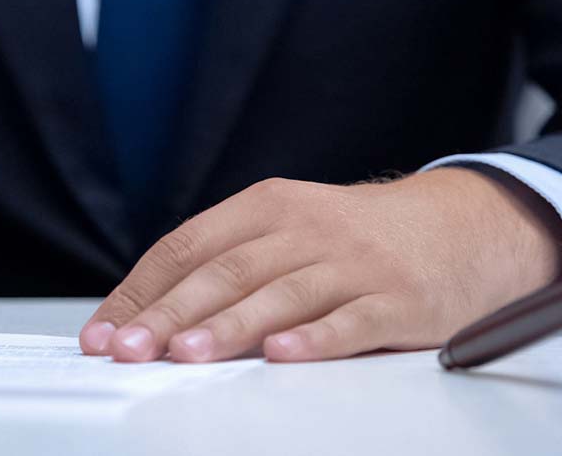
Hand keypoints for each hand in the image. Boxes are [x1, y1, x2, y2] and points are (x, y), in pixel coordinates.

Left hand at [79, 168, 561, 362]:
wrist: (458, 226)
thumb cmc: (353, 238)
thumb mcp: (288, 229)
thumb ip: (229, 262)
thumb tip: (149, 313)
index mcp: (267, 206)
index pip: (187, 246)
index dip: (140, 289)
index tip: (103, 330)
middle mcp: (304, 228)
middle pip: (224, 271)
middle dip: (168, 313)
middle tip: (128, 349)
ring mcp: (352, 263)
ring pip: (279, 294)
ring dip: (227, 326)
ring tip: (184, 354)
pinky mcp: (397, 300)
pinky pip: (351, 321)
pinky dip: (315, 339)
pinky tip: (282, 355)